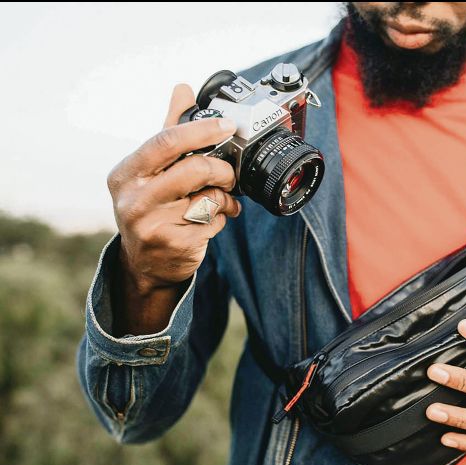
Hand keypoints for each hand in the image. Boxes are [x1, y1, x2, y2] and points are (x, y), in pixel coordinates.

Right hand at [107, 85, 239, 334]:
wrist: (144, 264)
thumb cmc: (152, 207)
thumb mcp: (151, 170)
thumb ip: (169, 129)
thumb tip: (183, 89)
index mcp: (125, 173)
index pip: (166, 141)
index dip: (201, 130)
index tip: (228, 125)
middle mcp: (132, 199)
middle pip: (195, 169)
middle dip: (222, 170)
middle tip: (230, 174)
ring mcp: (151, 225)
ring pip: (209, 198)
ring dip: (225, 198)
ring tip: (223, 201)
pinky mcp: (173, 246)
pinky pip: (214, 222)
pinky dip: (221, 219)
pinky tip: (212, 221)